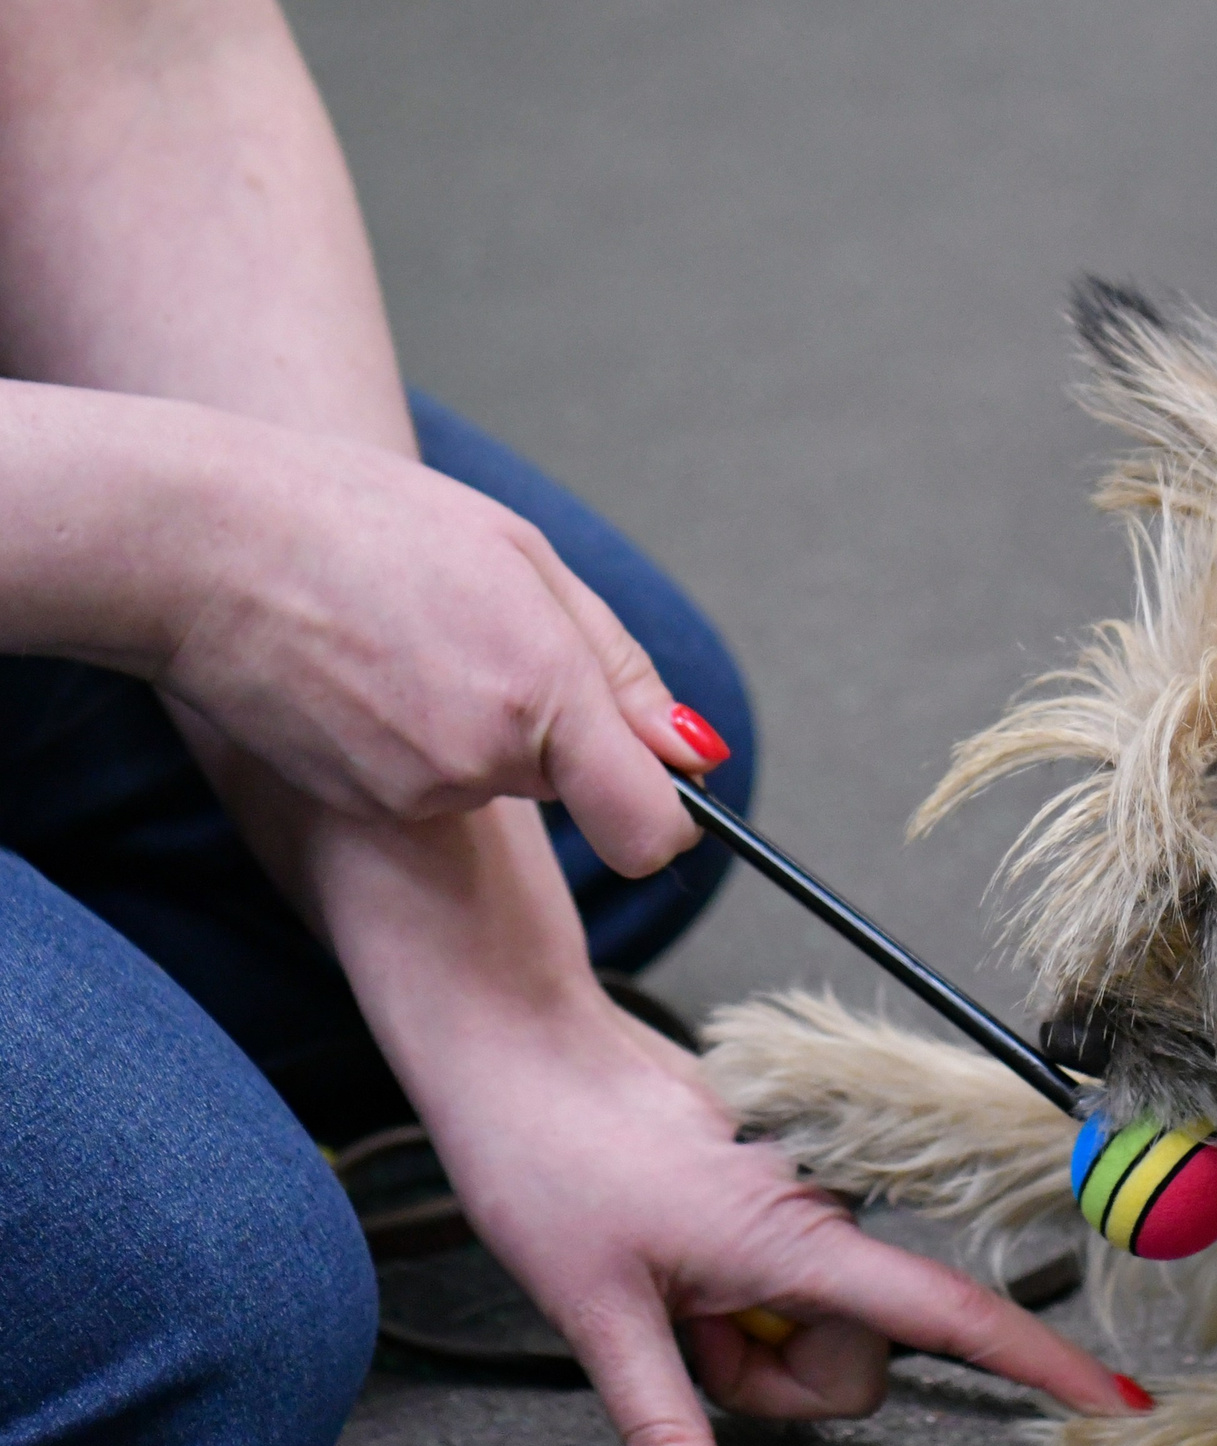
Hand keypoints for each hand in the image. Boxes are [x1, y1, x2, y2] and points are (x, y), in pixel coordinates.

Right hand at [155, 405, 711, 875]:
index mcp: (543, 692)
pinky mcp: (364, 807)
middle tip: (483, 636)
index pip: (650, 830)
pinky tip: (368, 674)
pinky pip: (432, 786)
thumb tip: (694, 753)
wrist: (200, 546)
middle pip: (574, 784)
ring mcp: (419, 793)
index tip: (665, 781)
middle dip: (556, 727)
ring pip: (498, 778)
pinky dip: (418, 740)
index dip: (670, 813)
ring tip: (410, 640)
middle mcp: (486, 762)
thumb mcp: (523, 560)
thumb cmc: (362, 523)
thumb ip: (620, 669)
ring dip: (480, 726)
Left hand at [422, 982, 1142, 1445]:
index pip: (948, 1315)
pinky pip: (788, 1278)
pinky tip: (672, 1254)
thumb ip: (664, 1429)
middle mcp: (821, 1212)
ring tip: (663, 1283)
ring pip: (817, 1322)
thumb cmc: (550, 1152)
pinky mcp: (778, 1185)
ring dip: (746, 1337)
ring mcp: (802, 1196)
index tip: (1111, 1400)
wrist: (518, 1045)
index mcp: (796, 1239)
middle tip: (679, 1330)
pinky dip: (736, 1294)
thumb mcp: (598, 1313)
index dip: (1038, 1362)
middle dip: (775, 1378)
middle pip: (857, 1355)